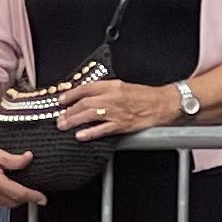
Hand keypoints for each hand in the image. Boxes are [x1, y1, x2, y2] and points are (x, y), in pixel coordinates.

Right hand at [0, 128, 41, 207]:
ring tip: (22, 191)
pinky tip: (7, 189)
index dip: (33, 197)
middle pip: (13, 202)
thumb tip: (28, 158)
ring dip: (14, 199)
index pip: (19, 194)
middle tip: (33, 194)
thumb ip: (15, 160)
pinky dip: (5, 197)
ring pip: (4, 203)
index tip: (42, 199)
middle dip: (25, 199)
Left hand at [54, 77, 185, 139]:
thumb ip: (104, 90)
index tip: (61, 99)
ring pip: (89, 115)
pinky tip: (80, 135)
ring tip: (63, 125)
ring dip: (73, 120)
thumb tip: (85, 96)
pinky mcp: (121, 124)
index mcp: (112, 86)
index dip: (70, 94)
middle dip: (68, 111)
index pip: (86, 88)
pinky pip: (102, 129)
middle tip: (59, 117)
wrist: (162, 103)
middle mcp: (112, 98)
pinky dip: (90, 133)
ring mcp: (116, 112)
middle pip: (84, 103)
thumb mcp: (122, 86)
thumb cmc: (144, 96)